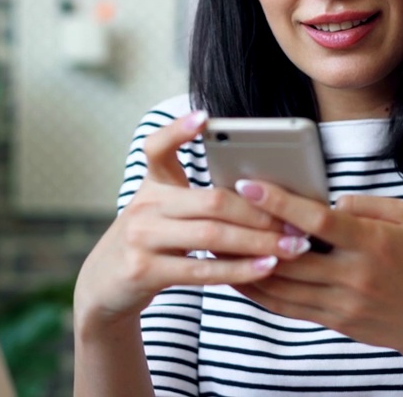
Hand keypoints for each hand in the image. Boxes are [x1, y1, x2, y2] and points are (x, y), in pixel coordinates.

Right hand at [74, 112, 315, 328]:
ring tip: (292, 245)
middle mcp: (144, 206)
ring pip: (211, 236)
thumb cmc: (150, 242)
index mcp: (152, 184)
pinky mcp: (143, 271)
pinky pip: (201, 271)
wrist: (106, 285)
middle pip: (211, 201)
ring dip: (259, 242)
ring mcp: (141, 238)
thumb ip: (196, 198)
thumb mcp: (161, 209)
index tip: (204, 117)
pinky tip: (267, 267)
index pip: (157, 148)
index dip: (178, 129)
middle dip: (259, 212)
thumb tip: (258, 191)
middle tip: (295, 220)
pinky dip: (239, 269)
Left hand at [230, 180, 402, 355]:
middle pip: (291, 256)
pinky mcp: (333, 320)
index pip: (318, 221)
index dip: (281, 202)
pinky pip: (287, 306)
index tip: (249, 185)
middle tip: (218, 212)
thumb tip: (327, 201)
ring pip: (282, 285)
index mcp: (371, 243)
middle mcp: (354, 275)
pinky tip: (238, 275)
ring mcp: (342, 302)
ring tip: (217, 243)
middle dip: (251, 234)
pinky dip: (259, 292)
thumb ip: (365, 203)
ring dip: (246, 265)